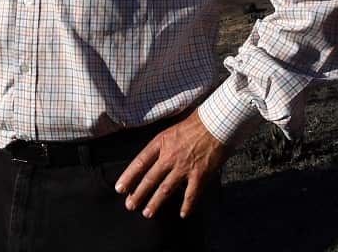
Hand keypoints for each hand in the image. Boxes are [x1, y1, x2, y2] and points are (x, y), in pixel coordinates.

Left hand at [114, 111, 229, 218]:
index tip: (120, 188)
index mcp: (161, 143)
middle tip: (130, 206)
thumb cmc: (196, 123)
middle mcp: (169, 156)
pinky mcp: (200, 174)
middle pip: (150, 178)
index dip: (129, 176)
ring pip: (166, 189)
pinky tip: (183, 214)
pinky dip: (187, 206)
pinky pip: (191, 194)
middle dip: (138, 194)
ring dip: (155, 202)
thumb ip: (162, 145)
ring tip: (147, 213)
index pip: (140, 162)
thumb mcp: (172, 130)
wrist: (217, 123)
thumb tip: (153, 158)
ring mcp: (184, 167)